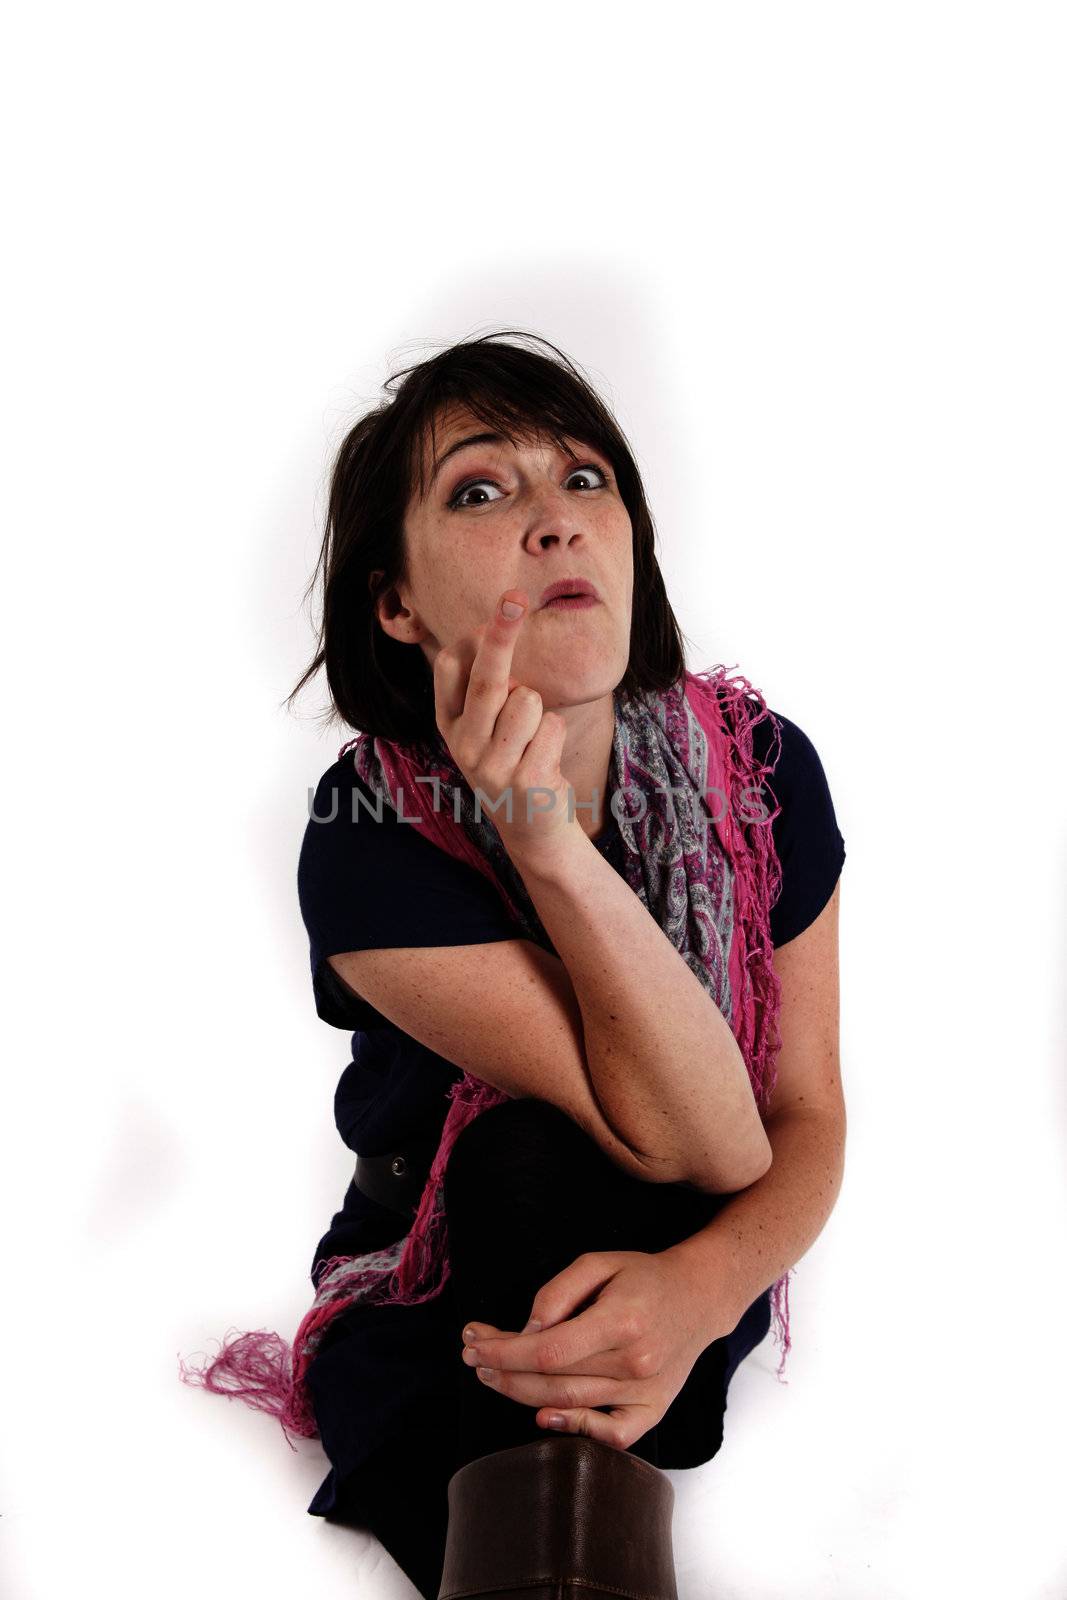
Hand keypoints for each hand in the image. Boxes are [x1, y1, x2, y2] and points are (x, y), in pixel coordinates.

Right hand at [433, 589, 575, 855]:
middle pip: (487, 678)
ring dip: (540, 712)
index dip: (475, 637)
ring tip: (532, 741)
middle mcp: (464, 745)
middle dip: (502, 634)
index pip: (451, 668)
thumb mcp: (485, 731)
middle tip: (514, 598)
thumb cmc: (513, 763)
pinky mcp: (525, 780)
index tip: (500, 605)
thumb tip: (494, 630)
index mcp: (449, 725)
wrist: (532, 831)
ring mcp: (492, 765)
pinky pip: (552, 725)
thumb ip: (483, 690)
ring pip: (529, 699)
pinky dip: (555, 734)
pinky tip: (544, 761)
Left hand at [458, 1248, 723, 1451]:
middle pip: (553, 1381)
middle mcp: (636, 1362)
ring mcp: (647, 1392)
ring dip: (521, 1394)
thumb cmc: (644, 1276)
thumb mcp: (599, 1263)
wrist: (699, 1296)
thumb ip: (558, 1292)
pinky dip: (576, 1431)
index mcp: (622, 1320)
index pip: (549, 1349)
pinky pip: (612, 1436)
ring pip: (570, 1404)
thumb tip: (527, 1331)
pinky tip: (543, 1416)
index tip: (475, 1342)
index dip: (505, 1352)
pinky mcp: (654, 1410)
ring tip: (491, 1377)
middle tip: (473, 1359)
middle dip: (503, 1372)